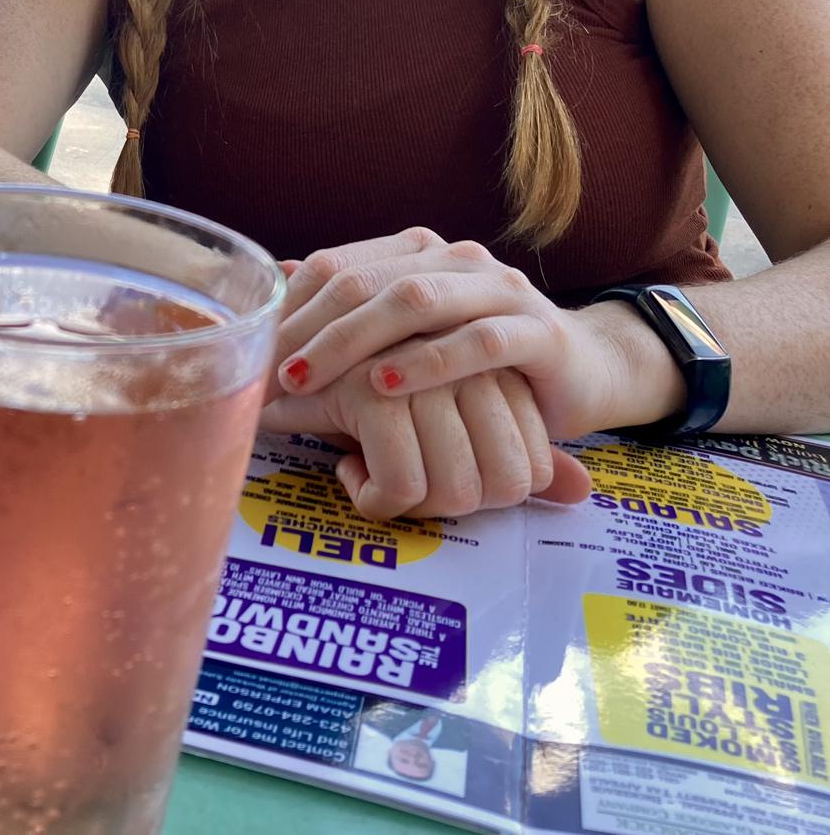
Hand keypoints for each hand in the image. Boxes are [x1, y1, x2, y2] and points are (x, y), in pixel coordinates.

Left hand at [258, 231, 638, 518]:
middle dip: (309, 329)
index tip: (251, 352)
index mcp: (415, 253)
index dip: (289, 308)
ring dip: (354, 341)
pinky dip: (429, 362)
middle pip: (366, 281)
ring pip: (416, 300)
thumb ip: (350, 313)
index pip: (336, 265)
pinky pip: (479, 341)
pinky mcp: (538, 331)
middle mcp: (453, 259)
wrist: (582, 369)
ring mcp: (498, 289)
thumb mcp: (405, 337)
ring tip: (309, 376)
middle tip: (267, 372)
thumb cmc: (475, 359)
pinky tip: (388, 385)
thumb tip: (276, 280)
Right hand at [262, 348, 592, 519]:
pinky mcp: (374, 391)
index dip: (494, 492)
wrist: (277, 366)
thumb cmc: (368, 396)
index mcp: (487, 353)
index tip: (440, 481)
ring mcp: (421, 369)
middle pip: (504, 484)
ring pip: (458, 491)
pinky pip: (405, 488)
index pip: (533, 465)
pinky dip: (375, 499)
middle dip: (453, 504)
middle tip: (406, 486)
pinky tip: (349, 470)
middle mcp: (462, 355)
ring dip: (413, 504)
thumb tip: (580, 490)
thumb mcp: (450, 415)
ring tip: (377, 476)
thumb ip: (517, 445)